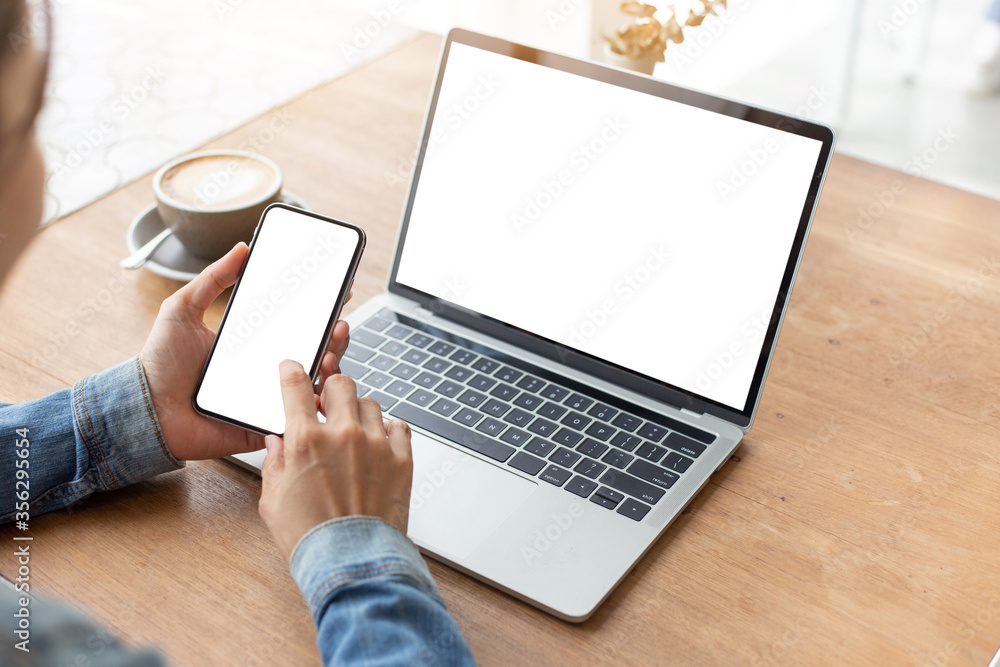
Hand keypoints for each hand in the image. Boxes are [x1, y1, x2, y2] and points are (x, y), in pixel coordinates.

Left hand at [139, 243, 351, 460]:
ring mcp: (268, 397)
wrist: (145, 409)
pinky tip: (321, 385)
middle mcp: (265, 368)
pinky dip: (316, 403)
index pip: (295, 324)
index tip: (339, 292)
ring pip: (314, 382)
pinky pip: (299, 415)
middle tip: (340, 321)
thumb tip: (241, 247)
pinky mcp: (265, 424)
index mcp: (252, 343)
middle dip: (335, 335)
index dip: (320, 310)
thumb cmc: (160, 364)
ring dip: (331, 364)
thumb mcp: (183, 309)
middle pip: (313, 351)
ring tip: (330, 349)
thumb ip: (212, 278)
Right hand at [258, 360, 412, 561]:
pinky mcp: (402, 459)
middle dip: (332, 392)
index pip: (296, 385)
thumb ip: (275, 464)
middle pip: (341, 383)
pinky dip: (389, 431)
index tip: (293, 368)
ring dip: (360, 413)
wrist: (352, 562)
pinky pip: (399, 426)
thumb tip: (277, 443)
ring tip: (354, 435)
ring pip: (371, 403)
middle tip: (329, 407)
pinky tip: (379, 445)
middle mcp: (343, 434)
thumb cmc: (311, 537)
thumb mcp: (273, 500)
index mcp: (306, 440)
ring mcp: (376, 445)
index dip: (292, 371)